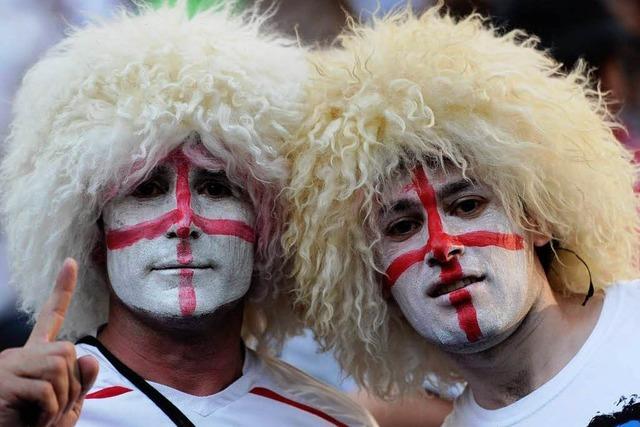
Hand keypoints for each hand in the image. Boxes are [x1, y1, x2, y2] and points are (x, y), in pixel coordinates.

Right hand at [0, 258, 99, 426]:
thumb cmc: (35, 426)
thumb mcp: (67, 405)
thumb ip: (80, 381)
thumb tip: (88, 357)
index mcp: (35, 356)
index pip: (50, 317)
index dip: (62, 290)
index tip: (70, 263)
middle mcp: (19, 355)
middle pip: (67, 349)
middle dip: (72, 383)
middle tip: (55, 408)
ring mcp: (8, 368)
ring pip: (59, 366)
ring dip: (62, 398)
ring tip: (44, 416)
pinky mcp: (2, 384)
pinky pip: (46, 389)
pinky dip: (50, 410)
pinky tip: (35, 420)